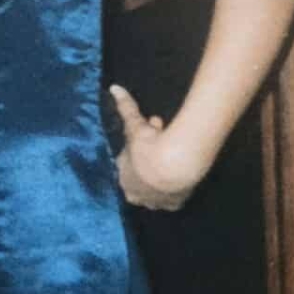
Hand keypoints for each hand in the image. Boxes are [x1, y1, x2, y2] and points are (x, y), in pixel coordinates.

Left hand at [109, 84, 206, 210]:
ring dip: (162, 170)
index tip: (149, 133)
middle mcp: (136, 194)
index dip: (138, 147)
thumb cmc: (148, 147)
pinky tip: (180, 173)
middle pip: (142, 175)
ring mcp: (154, 202)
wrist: (174, 166)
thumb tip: (114, 88)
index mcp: (123, 179)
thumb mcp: (135, 126)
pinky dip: (174, 184)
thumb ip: (125, 108)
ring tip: (173, 152)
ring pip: (156, 187)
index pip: (126, 164)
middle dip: (150, 154)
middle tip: (162, 135)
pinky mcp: (173, 205)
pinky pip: (171, 196)